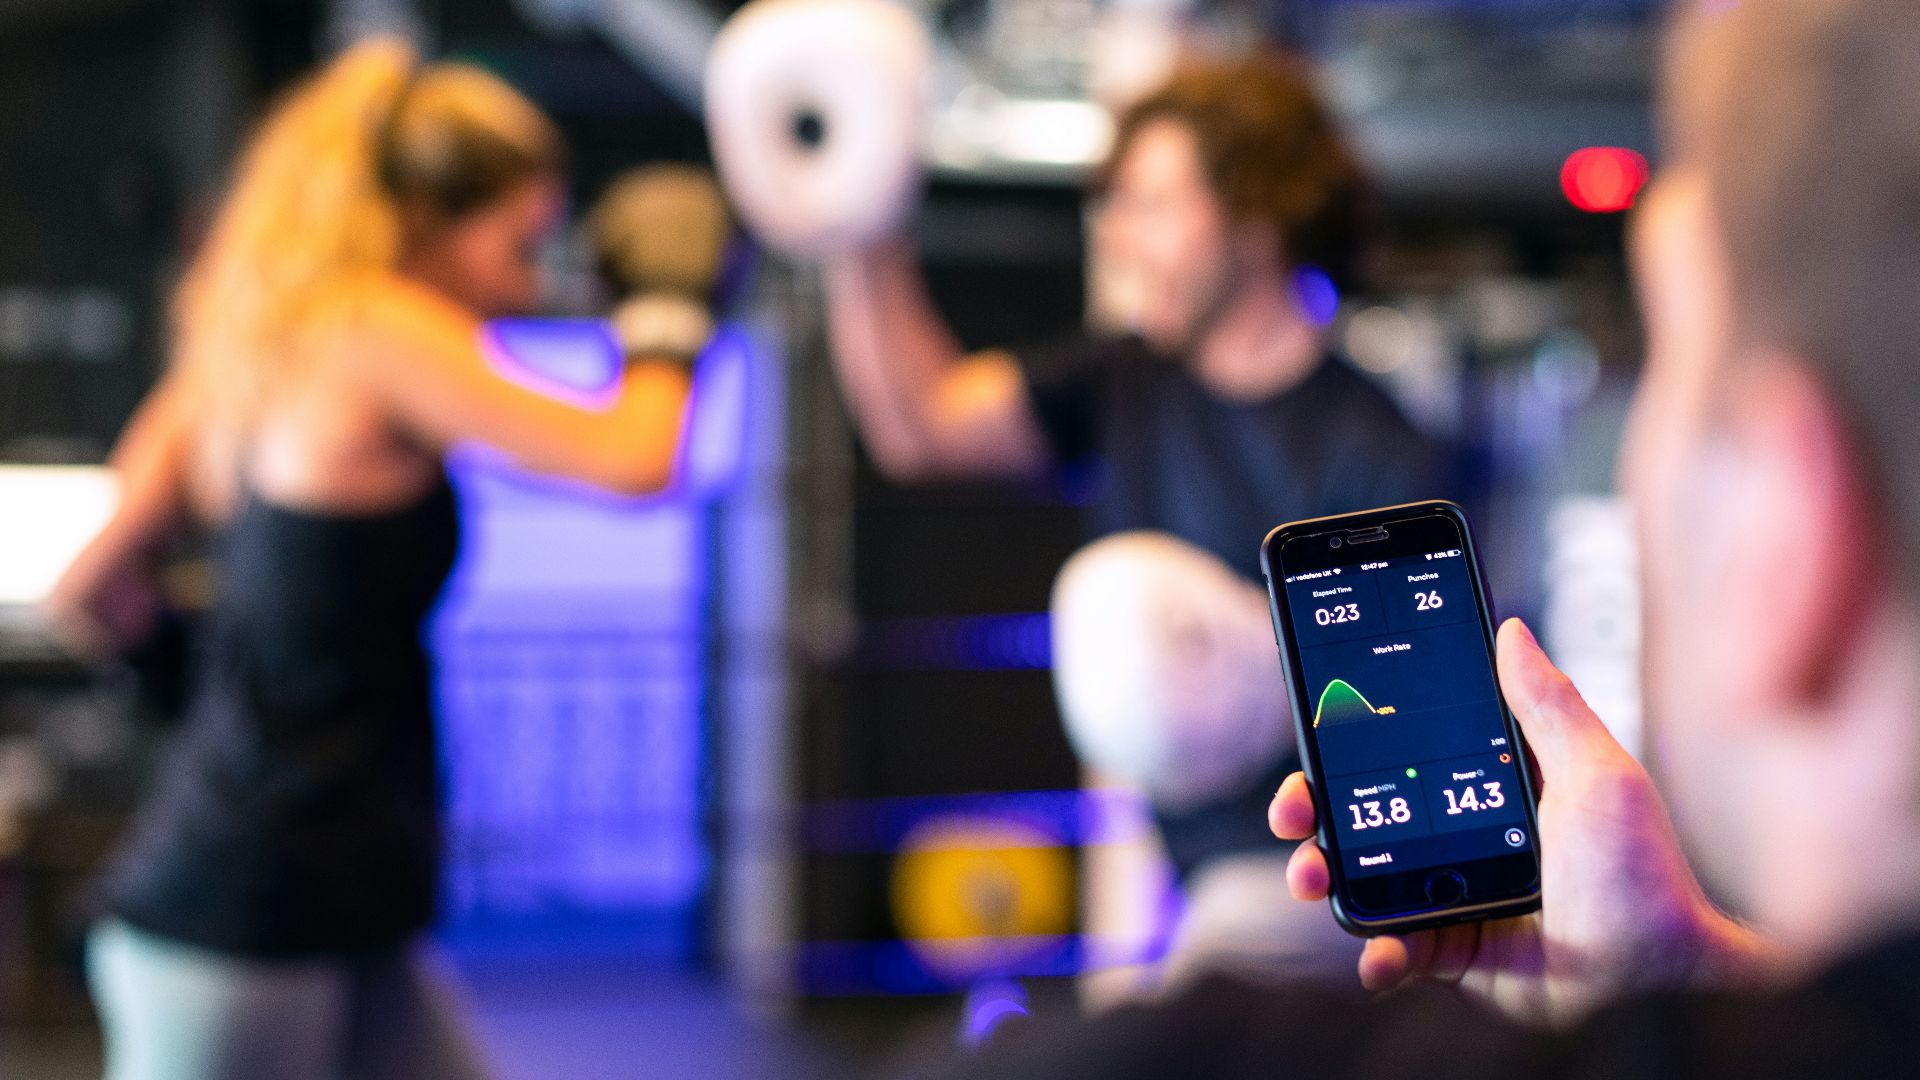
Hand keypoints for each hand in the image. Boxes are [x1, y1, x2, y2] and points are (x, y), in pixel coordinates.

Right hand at [1270, 618, 1773, 1025]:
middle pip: (1363, 815)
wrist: (1660, 980)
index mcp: (1491, 789)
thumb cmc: (1646, 874)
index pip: (1403, 755)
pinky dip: (1377, 956)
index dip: (1350, 744)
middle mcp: (1463, 840)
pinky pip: (1396, 954)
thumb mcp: (1597, 772)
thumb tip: (1512, 631)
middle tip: (1294, 812)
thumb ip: (1548, 704)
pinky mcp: (1455, 956)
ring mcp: (1454, 898)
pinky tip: (1379, 953)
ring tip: (1312, 877)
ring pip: (1363, 881)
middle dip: (1312, 811)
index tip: (1315, 729)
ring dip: (1323, 877)